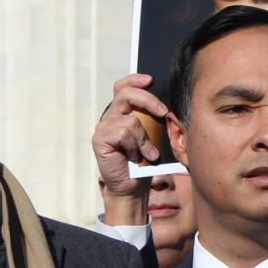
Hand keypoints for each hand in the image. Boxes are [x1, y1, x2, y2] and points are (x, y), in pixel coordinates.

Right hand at [93, 74, 169, 222]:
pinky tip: (136, 157)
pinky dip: (135, 146)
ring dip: (145, 138)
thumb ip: (154, 119)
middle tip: (163, 112)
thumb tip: (167, 107)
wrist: (132, 188)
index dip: (135, 79)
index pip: (123, 87)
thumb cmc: (144, 162)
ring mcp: (103, 128)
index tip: (151, 80)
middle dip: (148, 100)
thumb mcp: (153, 136)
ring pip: (129, 119)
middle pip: (125, 93)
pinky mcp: (100, 140)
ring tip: (149, 153)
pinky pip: (123, 133)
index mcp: (121, 112)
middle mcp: (110, 117)